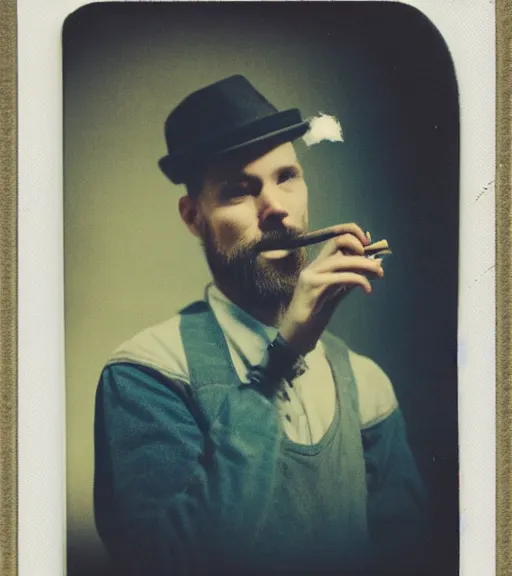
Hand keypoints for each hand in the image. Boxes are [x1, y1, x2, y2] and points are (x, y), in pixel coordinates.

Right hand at [278, 223, 383, 354]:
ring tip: (379, 274)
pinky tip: (367, 289)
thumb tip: (372, 267)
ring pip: (340, 260)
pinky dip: (357, 279)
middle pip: (337, 242)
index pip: (335, 238)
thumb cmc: (314, 317)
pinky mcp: (311, 288)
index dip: (353, 234)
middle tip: (378, 265)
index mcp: (318, 266)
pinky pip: (338, 277)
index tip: (369, 245)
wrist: (295, 336)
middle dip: (361, 249)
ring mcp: (310, 276)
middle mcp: (313, 267)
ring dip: (363, 265)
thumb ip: (350, 281)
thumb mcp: (336, 295)